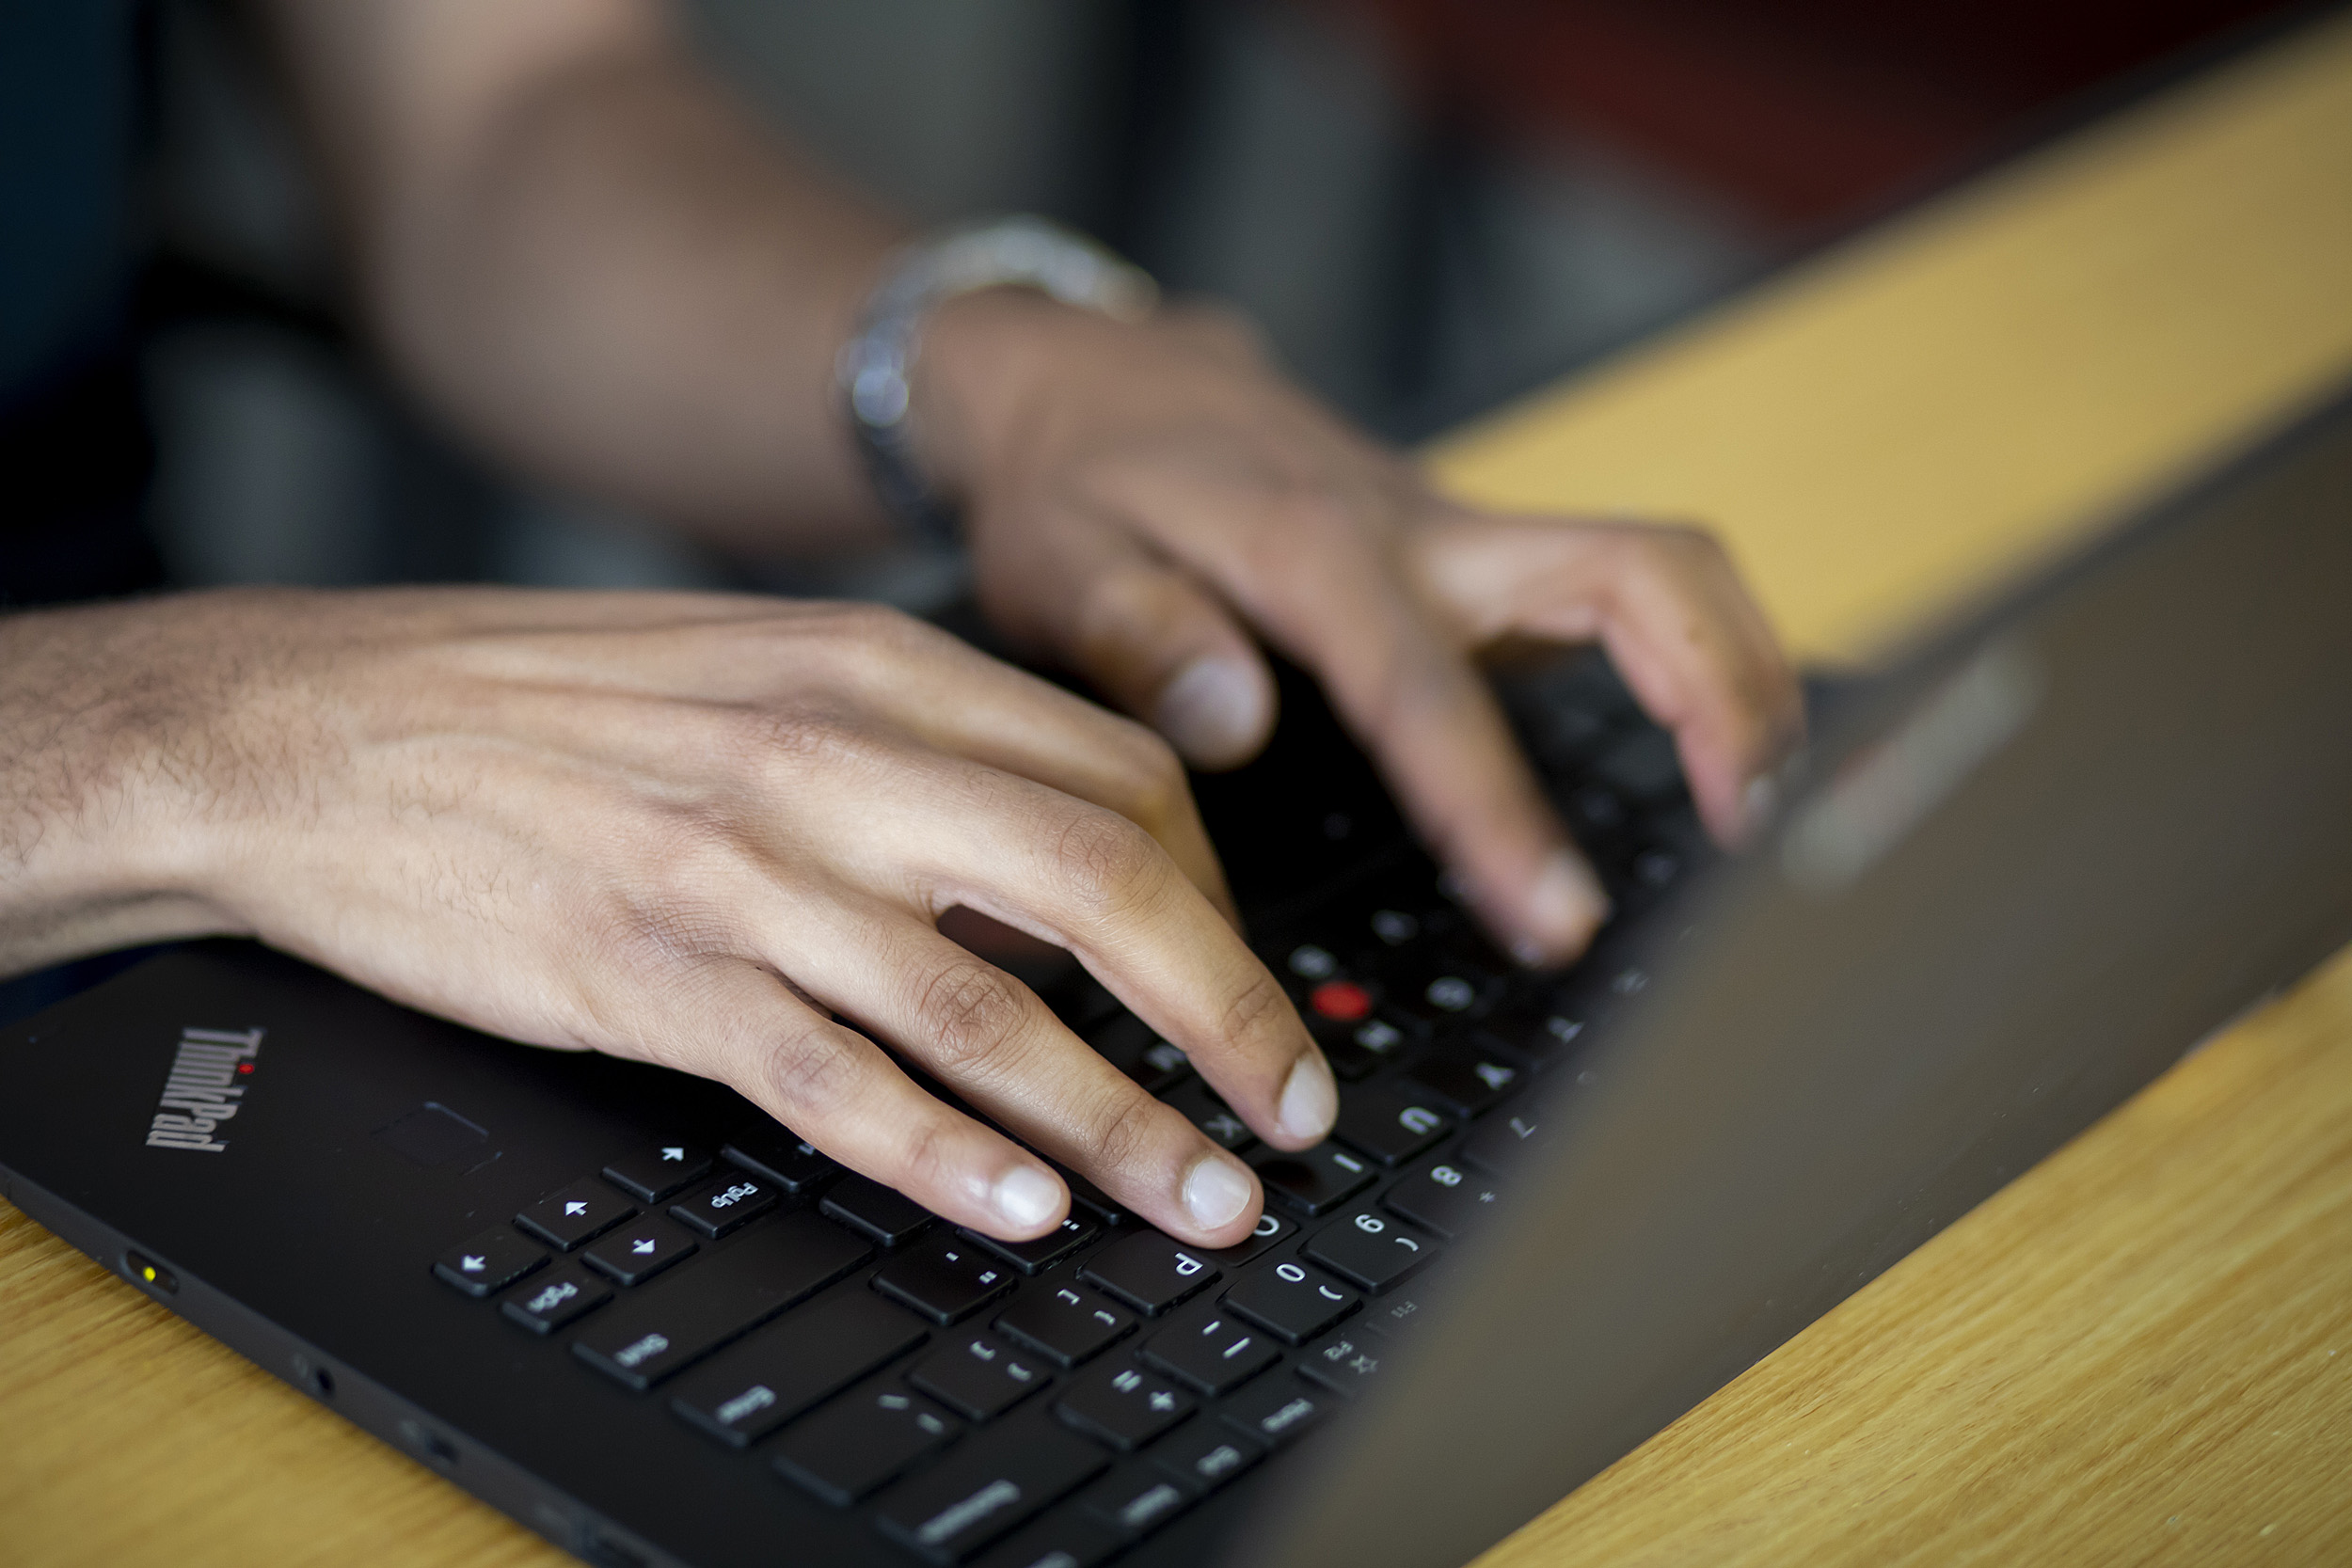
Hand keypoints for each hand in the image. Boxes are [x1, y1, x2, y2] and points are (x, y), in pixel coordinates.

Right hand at [0, 589, 1336, 1243]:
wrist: (313, 726)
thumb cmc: (543, 705)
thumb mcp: (755, 670)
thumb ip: (911, 750)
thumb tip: (1049, 876)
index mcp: (870, 667)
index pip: (1119, 776)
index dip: (1219, 899)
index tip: (1248, 984)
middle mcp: (828, 755)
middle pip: (1102, 882)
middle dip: (1227, 1012)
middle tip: (1295, 1110)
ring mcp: (741, 867)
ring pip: (988, 1005)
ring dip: (1121, 1117)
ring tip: (1205, 1198)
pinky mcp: (649, 972)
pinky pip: (832, 1078)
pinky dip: (942, 1151)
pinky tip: (1020, 1205)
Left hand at [917, 293, 1804, 963]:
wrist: (1098, 383)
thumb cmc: (1075, 482)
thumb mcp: (1050, 559)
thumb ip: (1134, 635)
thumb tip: (1235, 722)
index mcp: (1315, 551)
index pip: (1428, 690)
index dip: (1500, 809)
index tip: (1560, 919)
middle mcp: (1420, 532)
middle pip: (1641, 569)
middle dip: (1728, 694)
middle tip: (1758, 835)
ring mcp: (1464, 539)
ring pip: (1661, 573)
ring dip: (1741, 676)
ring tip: (1766, 814)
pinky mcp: (1478, 558)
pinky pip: (1623, 594)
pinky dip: (1693, 666)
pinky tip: (1706, 759)